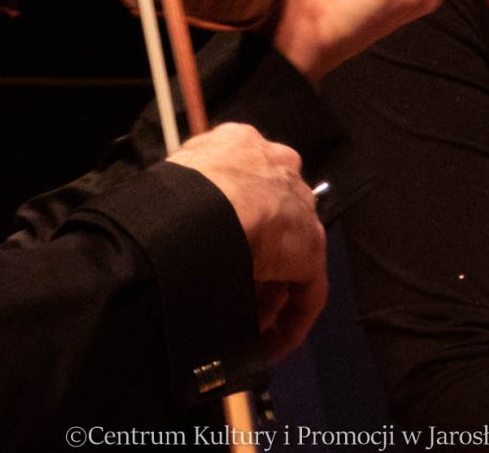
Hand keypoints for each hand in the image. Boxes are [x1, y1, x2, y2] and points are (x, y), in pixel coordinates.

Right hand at [167, 122, 325, 360]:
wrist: (206, 204)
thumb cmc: (179, 188)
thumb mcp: (179, 173)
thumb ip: (191, 186)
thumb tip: (176, 216)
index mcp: (241, 142)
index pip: (244, 177)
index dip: (230, 212)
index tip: (214, 242)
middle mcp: (279, 166)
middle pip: (271, 215)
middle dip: (254, 251)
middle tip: (230, 285)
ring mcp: (300, 207)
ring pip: (286, 255)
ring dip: (265, 292)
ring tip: (240, 323)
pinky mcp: (312, 249)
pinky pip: (305, 292)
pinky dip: (288, 321)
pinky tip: (267, 345)